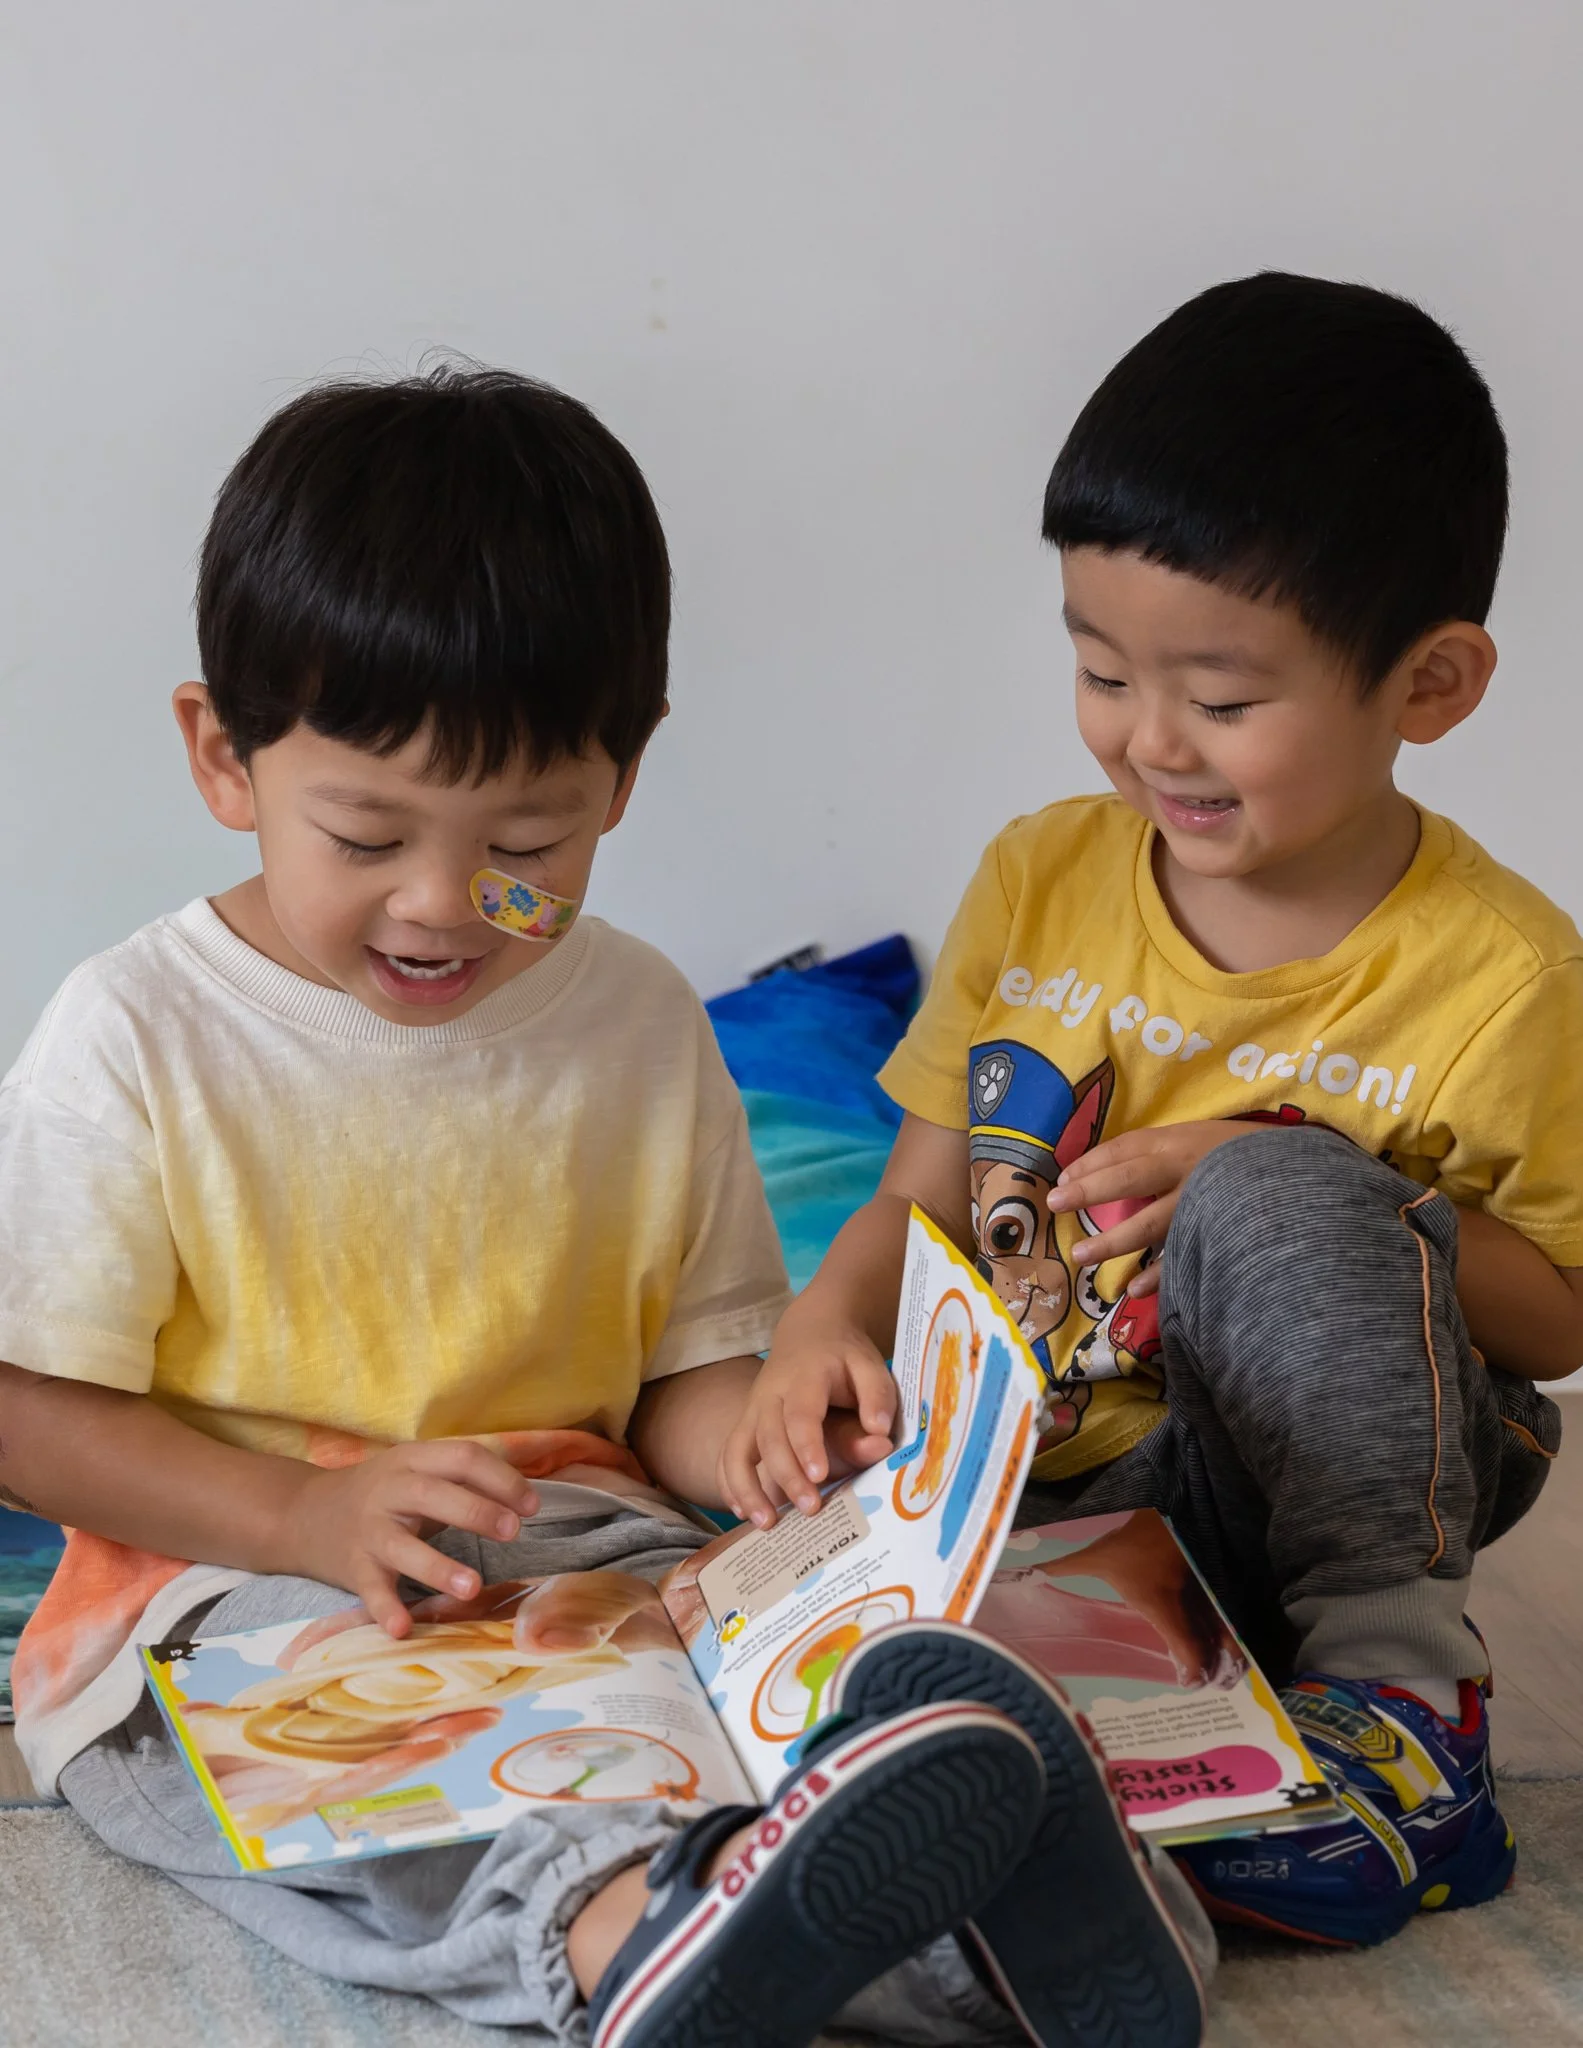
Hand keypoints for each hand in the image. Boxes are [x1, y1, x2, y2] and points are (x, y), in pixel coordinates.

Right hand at [285, 1440, 539, 1636]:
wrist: (302, 1514)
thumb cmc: (382, 1495)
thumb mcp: (416, 1472)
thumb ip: (461, 1481)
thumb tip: (525, 1499)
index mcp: (414, 1461)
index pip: (464, 1457)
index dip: (501, 1479)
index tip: (532, 1506)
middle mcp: (390, 1491)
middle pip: (436, 1494)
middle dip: (478, 1512)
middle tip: (512, 1532)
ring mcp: (369, 1531)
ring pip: (403, 1547)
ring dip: (438, 1566)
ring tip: (472, 1587)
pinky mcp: (352, 1568)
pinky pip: (371, 1590)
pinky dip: (385, 1609)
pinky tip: (403, 1628)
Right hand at [718, 1323, 896, 1526]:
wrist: (810, 1332)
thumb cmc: (844, 1357)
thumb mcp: (869, 1365)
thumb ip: (877, 1396)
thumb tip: (880, 1433)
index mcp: (805, 1378)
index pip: (800, 1413)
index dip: (807, 1445)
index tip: (819, 1476)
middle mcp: (770, 1394)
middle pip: (768, 1437)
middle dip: (785, 1476)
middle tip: (810, 1509)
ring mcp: (752, 1410)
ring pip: (736, 1449)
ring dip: (746, 1488)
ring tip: (765, 1524)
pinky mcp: (744, 1424)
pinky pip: (727, 1456)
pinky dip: (729, 1485)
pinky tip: (744, 1513)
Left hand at [1048, 1120, 1264, 1296]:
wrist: (1311, 1176)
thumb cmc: (1257, 1154)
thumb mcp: (1213, 1137)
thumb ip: (1173, 1153)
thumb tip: (1124, 1172)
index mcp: (1182, 1140)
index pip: (1126, 1148)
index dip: (1091, 1163)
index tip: (1062, 1179)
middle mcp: (1189, 1168)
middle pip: (1128, 1179)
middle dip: (1089, 1192)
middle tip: (1055, 1204)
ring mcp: (1205, 1204)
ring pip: (1150, 1223)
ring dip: (1113, 1241)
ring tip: (1081, 1256)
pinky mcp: (1223, 1236)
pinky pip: (1185, 1258)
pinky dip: (1159, 1277)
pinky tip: (1133, 1290)